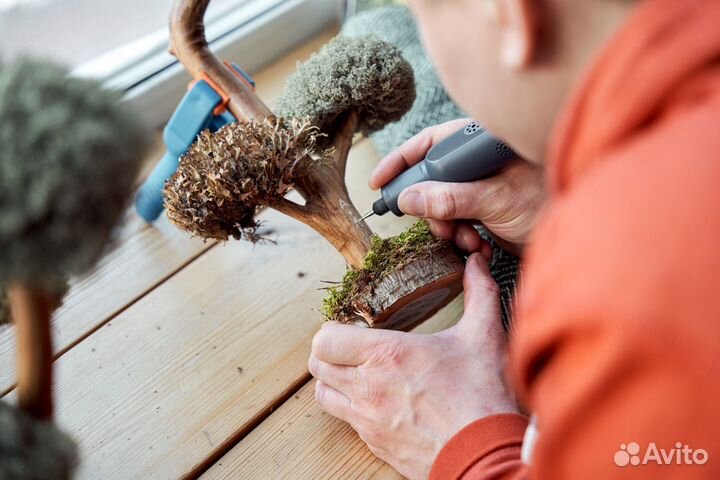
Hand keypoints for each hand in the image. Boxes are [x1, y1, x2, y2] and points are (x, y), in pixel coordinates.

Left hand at [308, 253, 519, 478]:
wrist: (486, 455)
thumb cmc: (482, 397)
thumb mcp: (484, 337)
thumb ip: (479, 293)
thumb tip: (477, 263)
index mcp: (386, 355)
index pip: (325, 340)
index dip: (330, 330)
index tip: (347, 327)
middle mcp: (367, 388)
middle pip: (317, 365)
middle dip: (328, 352)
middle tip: (349, 347)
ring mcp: (367, 420)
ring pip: (323, 395)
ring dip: (333, 380)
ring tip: (356, 372)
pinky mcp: (374, 444)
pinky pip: (345, 421)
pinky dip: (351, 408)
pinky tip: (376, 400)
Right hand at [370, 119, 546, 253]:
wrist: (580, 235)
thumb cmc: (549, 201)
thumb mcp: (494, 199)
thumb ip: (449, 198)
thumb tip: (407, 199)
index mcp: (479, 144)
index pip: (429, 143)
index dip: (401, 162)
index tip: (379, 182)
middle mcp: (477, 163)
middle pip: (431, 180)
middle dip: (429, 208)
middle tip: (435, 227)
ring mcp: (482, 188)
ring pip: (442, 206)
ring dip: (448, 227)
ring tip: (467, 240)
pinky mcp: (487, 212)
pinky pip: (458, 223)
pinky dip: (462, 238)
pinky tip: (480, 247)